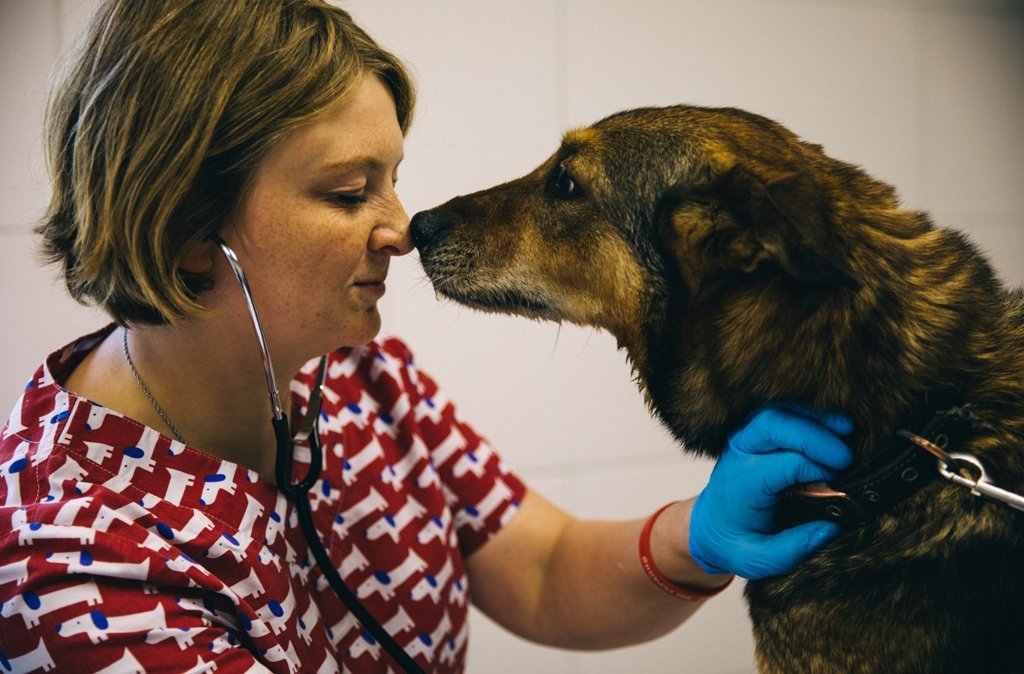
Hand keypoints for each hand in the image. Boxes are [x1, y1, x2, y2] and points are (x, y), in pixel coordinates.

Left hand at [689, 405, 853, 578]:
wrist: (710, 526)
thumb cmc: (735, 541)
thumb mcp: (758, 559)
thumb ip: (792, 549)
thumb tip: (831, 528)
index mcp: (742, 482)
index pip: (782, 463)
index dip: (815, 467)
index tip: (840, 480)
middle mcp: (740, 453)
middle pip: (772, 424)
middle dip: (813, 435)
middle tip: (846, 456)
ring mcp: (745, 437)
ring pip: (775, 410)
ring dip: (813, 415)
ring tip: (848, 428)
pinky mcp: (753, 431)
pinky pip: (778, 410)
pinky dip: (805, 411)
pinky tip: (832, 422)